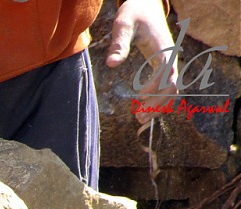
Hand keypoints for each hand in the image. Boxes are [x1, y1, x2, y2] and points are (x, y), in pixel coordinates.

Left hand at [106, 0, 177, 122]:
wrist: (145, 4)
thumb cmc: (133, 13)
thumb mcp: (123, 24)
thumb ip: (118, 44)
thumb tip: (111, 64)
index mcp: (163, 46)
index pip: (167, 70)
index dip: (156, 85)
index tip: (139, 95)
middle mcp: (170, 55)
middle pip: (172, 85)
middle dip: (158, 103)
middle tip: (139, 118)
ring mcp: (169, 61)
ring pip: (172, 88)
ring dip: (159, 105)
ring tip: (141, 120)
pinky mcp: (164, 65)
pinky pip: (167, 86)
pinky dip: (159, 99)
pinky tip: (144, 110)